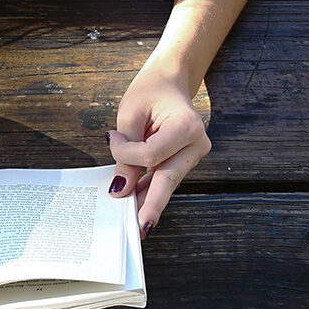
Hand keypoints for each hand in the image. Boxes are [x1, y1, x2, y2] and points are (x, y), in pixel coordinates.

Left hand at [106, 66, 210, 238]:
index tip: (111, 138)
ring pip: (167, 181)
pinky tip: (138, 203)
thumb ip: (126, 150)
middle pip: (168, 178)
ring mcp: (195, 153)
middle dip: (151, 203)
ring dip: (148, 198)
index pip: (152, 154)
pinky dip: (150, 187)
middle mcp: (197, 143)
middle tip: (139, 228)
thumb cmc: (149, 91)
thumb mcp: (130, 114)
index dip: (126, 154)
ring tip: (131, 222)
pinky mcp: (187, 159)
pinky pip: (166, 176)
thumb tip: (122, 189)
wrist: (169, 80)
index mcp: (186, 126)